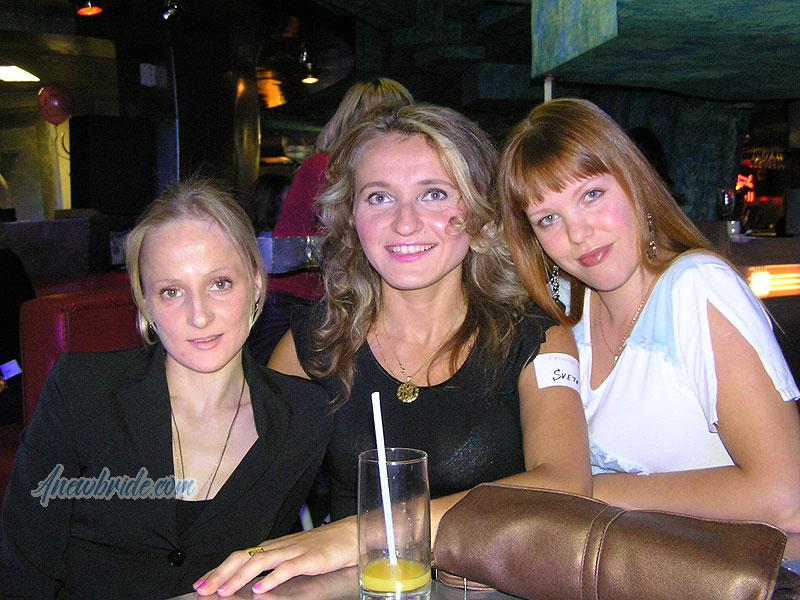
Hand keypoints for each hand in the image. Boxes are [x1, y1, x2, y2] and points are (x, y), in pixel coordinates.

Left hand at [194, 517, 357, 595]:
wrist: (351, 534)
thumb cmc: (324, 547)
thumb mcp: (294, 556)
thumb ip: (274, 565)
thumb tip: (251, 580)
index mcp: (274, 547)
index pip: (240, 556)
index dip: (219, 569)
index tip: (201, 582)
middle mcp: (280, 547)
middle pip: (244, 557)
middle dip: (221, 573)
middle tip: (203, 588)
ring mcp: (294, 551)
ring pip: (261, 561)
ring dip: (239, 576)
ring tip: (224, 590)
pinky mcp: (310, 558)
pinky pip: (287, 568)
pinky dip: (271, 578)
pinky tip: (260, 588)